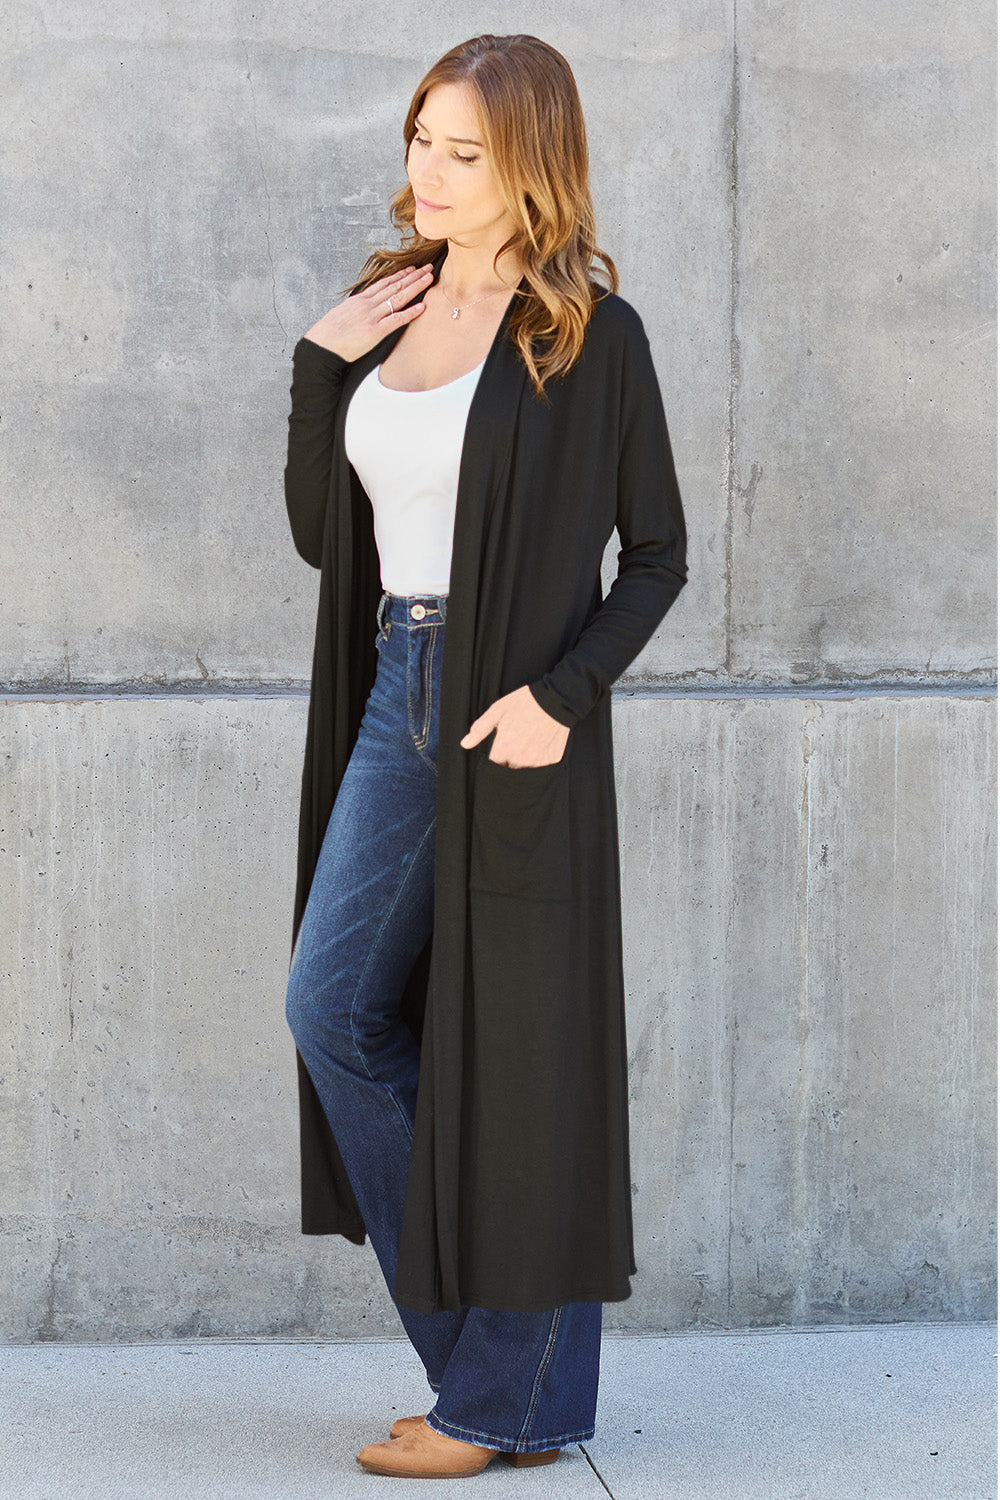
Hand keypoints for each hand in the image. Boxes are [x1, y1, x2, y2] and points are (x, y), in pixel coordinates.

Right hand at [303, 263, 434, 361]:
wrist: (322, 346)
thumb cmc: (329, 335)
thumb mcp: (341, 315)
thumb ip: (355, 310)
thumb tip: (361, 308)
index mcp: (359, 300)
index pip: (384, 283)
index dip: (399, 274)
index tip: (412, 268)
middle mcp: (367, 304)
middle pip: (394, 286)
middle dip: (413, 276)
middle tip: (428, 268)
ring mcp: (372, 317)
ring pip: (398, 298)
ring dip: (415, 287)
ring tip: (429, 279)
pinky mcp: (375, 332)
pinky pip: (396, 320)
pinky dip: (410, 313)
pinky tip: (422, 307)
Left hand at [461, 686, 570, 767]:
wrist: (556, 700)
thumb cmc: (525, 703)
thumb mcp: (498, 710)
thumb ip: (480, 729)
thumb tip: (465, 743)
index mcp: (504, 749)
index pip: (494, 763)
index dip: (497, 752)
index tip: (502, 742)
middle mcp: (520, 759)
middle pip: (509, 767)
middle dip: (510, 757)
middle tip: (517, 737)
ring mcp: (537, 762)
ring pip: (525, 767)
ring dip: (524, 758)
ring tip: (529, 738)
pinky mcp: (551, 760)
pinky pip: (541, 765)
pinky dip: (540, 756)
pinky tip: (541, 741)